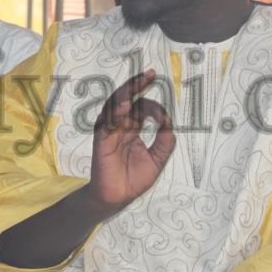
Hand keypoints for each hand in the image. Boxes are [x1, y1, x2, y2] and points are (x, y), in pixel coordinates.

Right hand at [88, 69, 174, 214]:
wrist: (118, 198)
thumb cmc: (134, 179)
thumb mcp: (157, 160)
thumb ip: (165, 142)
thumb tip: (168, 122)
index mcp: (133, 128)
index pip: (143, 108)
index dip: (154, 108)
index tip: (163, 118)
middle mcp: (121, 125)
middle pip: (128, 99)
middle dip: (138, 85)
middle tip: (150, 74)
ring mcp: (110, 130)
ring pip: (115, 104)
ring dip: (126, 93)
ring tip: (138, 83)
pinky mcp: (102, 139)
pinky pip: (107, 121)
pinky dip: (115, 112)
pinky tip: (125, 105)